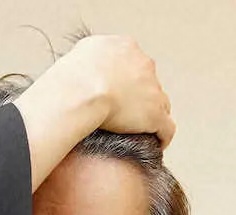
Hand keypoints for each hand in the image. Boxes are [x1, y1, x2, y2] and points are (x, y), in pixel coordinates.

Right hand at [14, 35, 174, 190]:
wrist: (79, 92)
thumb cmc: (69, 79)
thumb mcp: (75, 59)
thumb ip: (84, 65)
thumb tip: (75, 76)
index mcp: (124, 48)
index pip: (133, 64)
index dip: (125, 82)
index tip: (116, 96)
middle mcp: (143, 64)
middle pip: (149, 83)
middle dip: (140, 99)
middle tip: (126, 117)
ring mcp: (152, 90)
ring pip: (160, 104)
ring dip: (152, 117)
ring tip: (143, 133)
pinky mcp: (155, 115)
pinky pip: (166, 128)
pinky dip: (162, 137)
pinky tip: (156, 145)